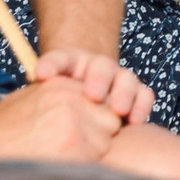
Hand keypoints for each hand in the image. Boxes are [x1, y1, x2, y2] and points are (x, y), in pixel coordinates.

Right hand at [0, 80, 117, 160]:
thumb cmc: (5, 131)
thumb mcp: (29, 100)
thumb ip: (60, 98)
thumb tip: (87, 101)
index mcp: (62, 86)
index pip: (100, 99)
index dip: (94, 117)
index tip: (83, 129)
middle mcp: (73, 100)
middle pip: (110, 118)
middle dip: (100, 133)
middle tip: (76, 145)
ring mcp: (77, 123)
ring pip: (107, 139)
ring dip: (94, 150)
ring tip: (66, 156)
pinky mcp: (78, 148)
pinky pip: (98, 157)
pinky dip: (87, 164)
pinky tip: (65, 166)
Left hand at [33, 50, 152, 125]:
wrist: (89, 88)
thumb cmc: (62, 97)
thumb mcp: (45, 91)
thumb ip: (41, 90)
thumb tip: (34, 85)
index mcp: (71, 63)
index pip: (61, 59)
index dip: (52, 65)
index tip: (43, 75)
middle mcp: (98, 67)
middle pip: (101, 67)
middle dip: (98, 80)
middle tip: (93, 95)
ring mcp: (120, 78)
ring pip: (127, 79)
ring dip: (123, 94)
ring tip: (117, 111)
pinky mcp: (136, 93)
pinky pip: (145, 94)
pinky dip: (141, 106)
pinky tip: (134, 121)